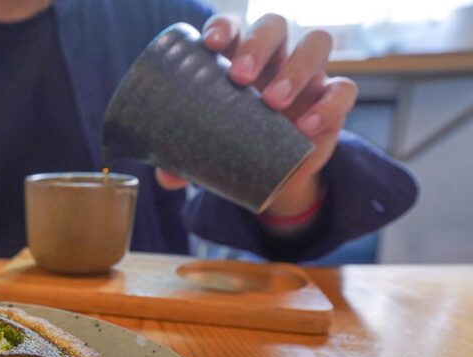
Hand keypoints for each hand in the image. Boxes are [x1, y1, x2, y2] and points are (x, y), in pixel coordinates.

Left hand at [156, 13, 357, 231]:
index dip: (224, 27)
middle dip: (257, 44)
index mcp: (239, 57)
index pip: (233, 26)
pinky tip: (306, 125)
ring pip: (316, 43)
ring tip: (272, 101)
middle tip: (239, 76)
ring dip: (294, 67)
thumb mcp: (208, 152)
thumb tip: (164, 177)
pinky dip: (328, 104)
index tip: (211, 45)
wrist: (276, 173)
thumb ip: (183, 161)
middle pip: (274, 26)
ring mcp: (309, 74)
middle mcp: (276, 57)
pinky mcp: (334, 100)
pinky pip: (344, 90)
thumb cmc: (235, 144)